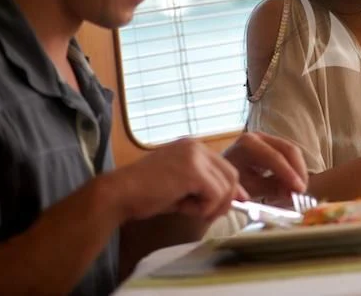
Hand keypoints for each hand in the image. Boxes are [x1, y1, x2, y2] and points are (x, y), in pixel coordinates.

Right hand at [111, 137, 246, 222]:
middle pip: (231, 175)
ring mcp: (196, 156)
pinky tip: (185, 209)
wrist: (120, 193)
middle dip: (224, 200)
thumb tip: (239, 197)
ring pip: (226, 186)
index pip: (225, 167)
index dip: (230, 189)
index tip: (228, 205)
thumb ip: (207, 188)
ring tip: (189, 210)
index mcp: (193, 147)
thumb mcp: (182, 188)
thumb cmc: (145, 194)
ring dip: (212, 206)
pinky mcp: (193, 171)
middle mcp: (197, 146)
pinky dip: (205, 208)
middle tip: (206, 214)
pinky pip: (215, 194)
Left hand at [223, 132, 307, 198]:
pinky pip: (288, 153)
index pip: (275, 157)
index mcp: (248, 144)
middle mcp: (258, 136)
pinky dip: (294, 168)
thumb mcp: (250, 188)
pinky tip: (294, 183)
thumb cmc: (231, 181)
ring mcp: (265, 137)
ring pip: (292, 150)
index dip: (290, 174)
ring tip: (298, 189)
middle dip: (299, 170)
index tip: (299, 190)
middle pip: (288, 149)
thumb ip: (272, 189)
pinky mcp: (271, 143)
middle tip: (302, 190)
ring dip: (299, 170)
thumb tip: (292, 193)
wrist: (219, 174)